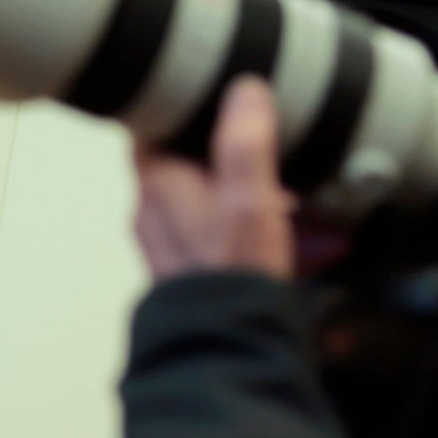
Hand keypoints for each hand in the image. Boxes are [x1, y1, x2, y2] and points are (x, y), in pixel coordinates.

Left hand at [132, 77, 296, 282]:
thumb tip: (243, 91)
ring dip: (239, 191)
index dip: (180, 110)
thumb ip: (245, 143)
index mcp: (155, 184)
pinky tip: (285, 235)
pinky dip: (244, 226)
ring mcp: (166, 245)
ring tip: (287, 192)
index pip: (151, 128)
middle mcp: (150, 213)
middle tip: (264, 144)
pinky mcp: (187, 272)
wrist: (224, 346)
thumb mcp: (247, 196)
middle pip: (179, 163)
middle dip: (222, 153)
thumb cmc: (230, 272)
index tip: (212, 98)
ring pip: (200, 199)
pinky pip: (214, 234)